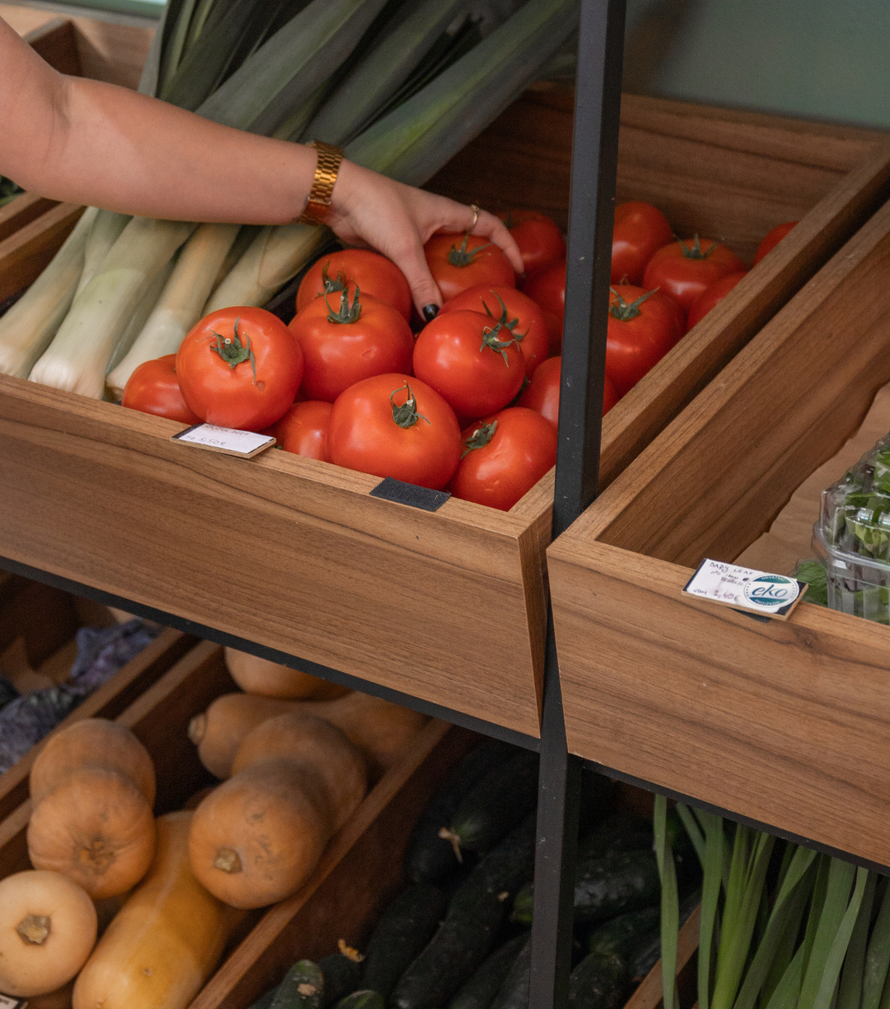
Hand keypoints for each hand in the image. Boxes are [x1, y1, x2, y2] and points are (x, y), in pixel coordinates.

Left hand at [324, 159, 523, 317]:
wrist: (338, 196)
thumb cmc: (377, 207)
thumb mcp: (406, 248)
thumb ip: (423, 284)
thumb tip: (435, 317)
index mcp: (447, 213)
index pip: (490, 225)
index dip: (508, 244)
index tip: (518, 268)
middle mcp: (433, 224)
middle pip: (466, 247)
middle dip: (479, 268)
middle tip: (488, 293)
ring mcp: (412, 236)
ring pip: (438, 262)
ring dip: (446, 281)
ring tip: (456, 305)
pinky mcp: (392, 248)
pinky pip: (414, 271)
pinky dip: (420, 287)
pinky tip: (420, 305)